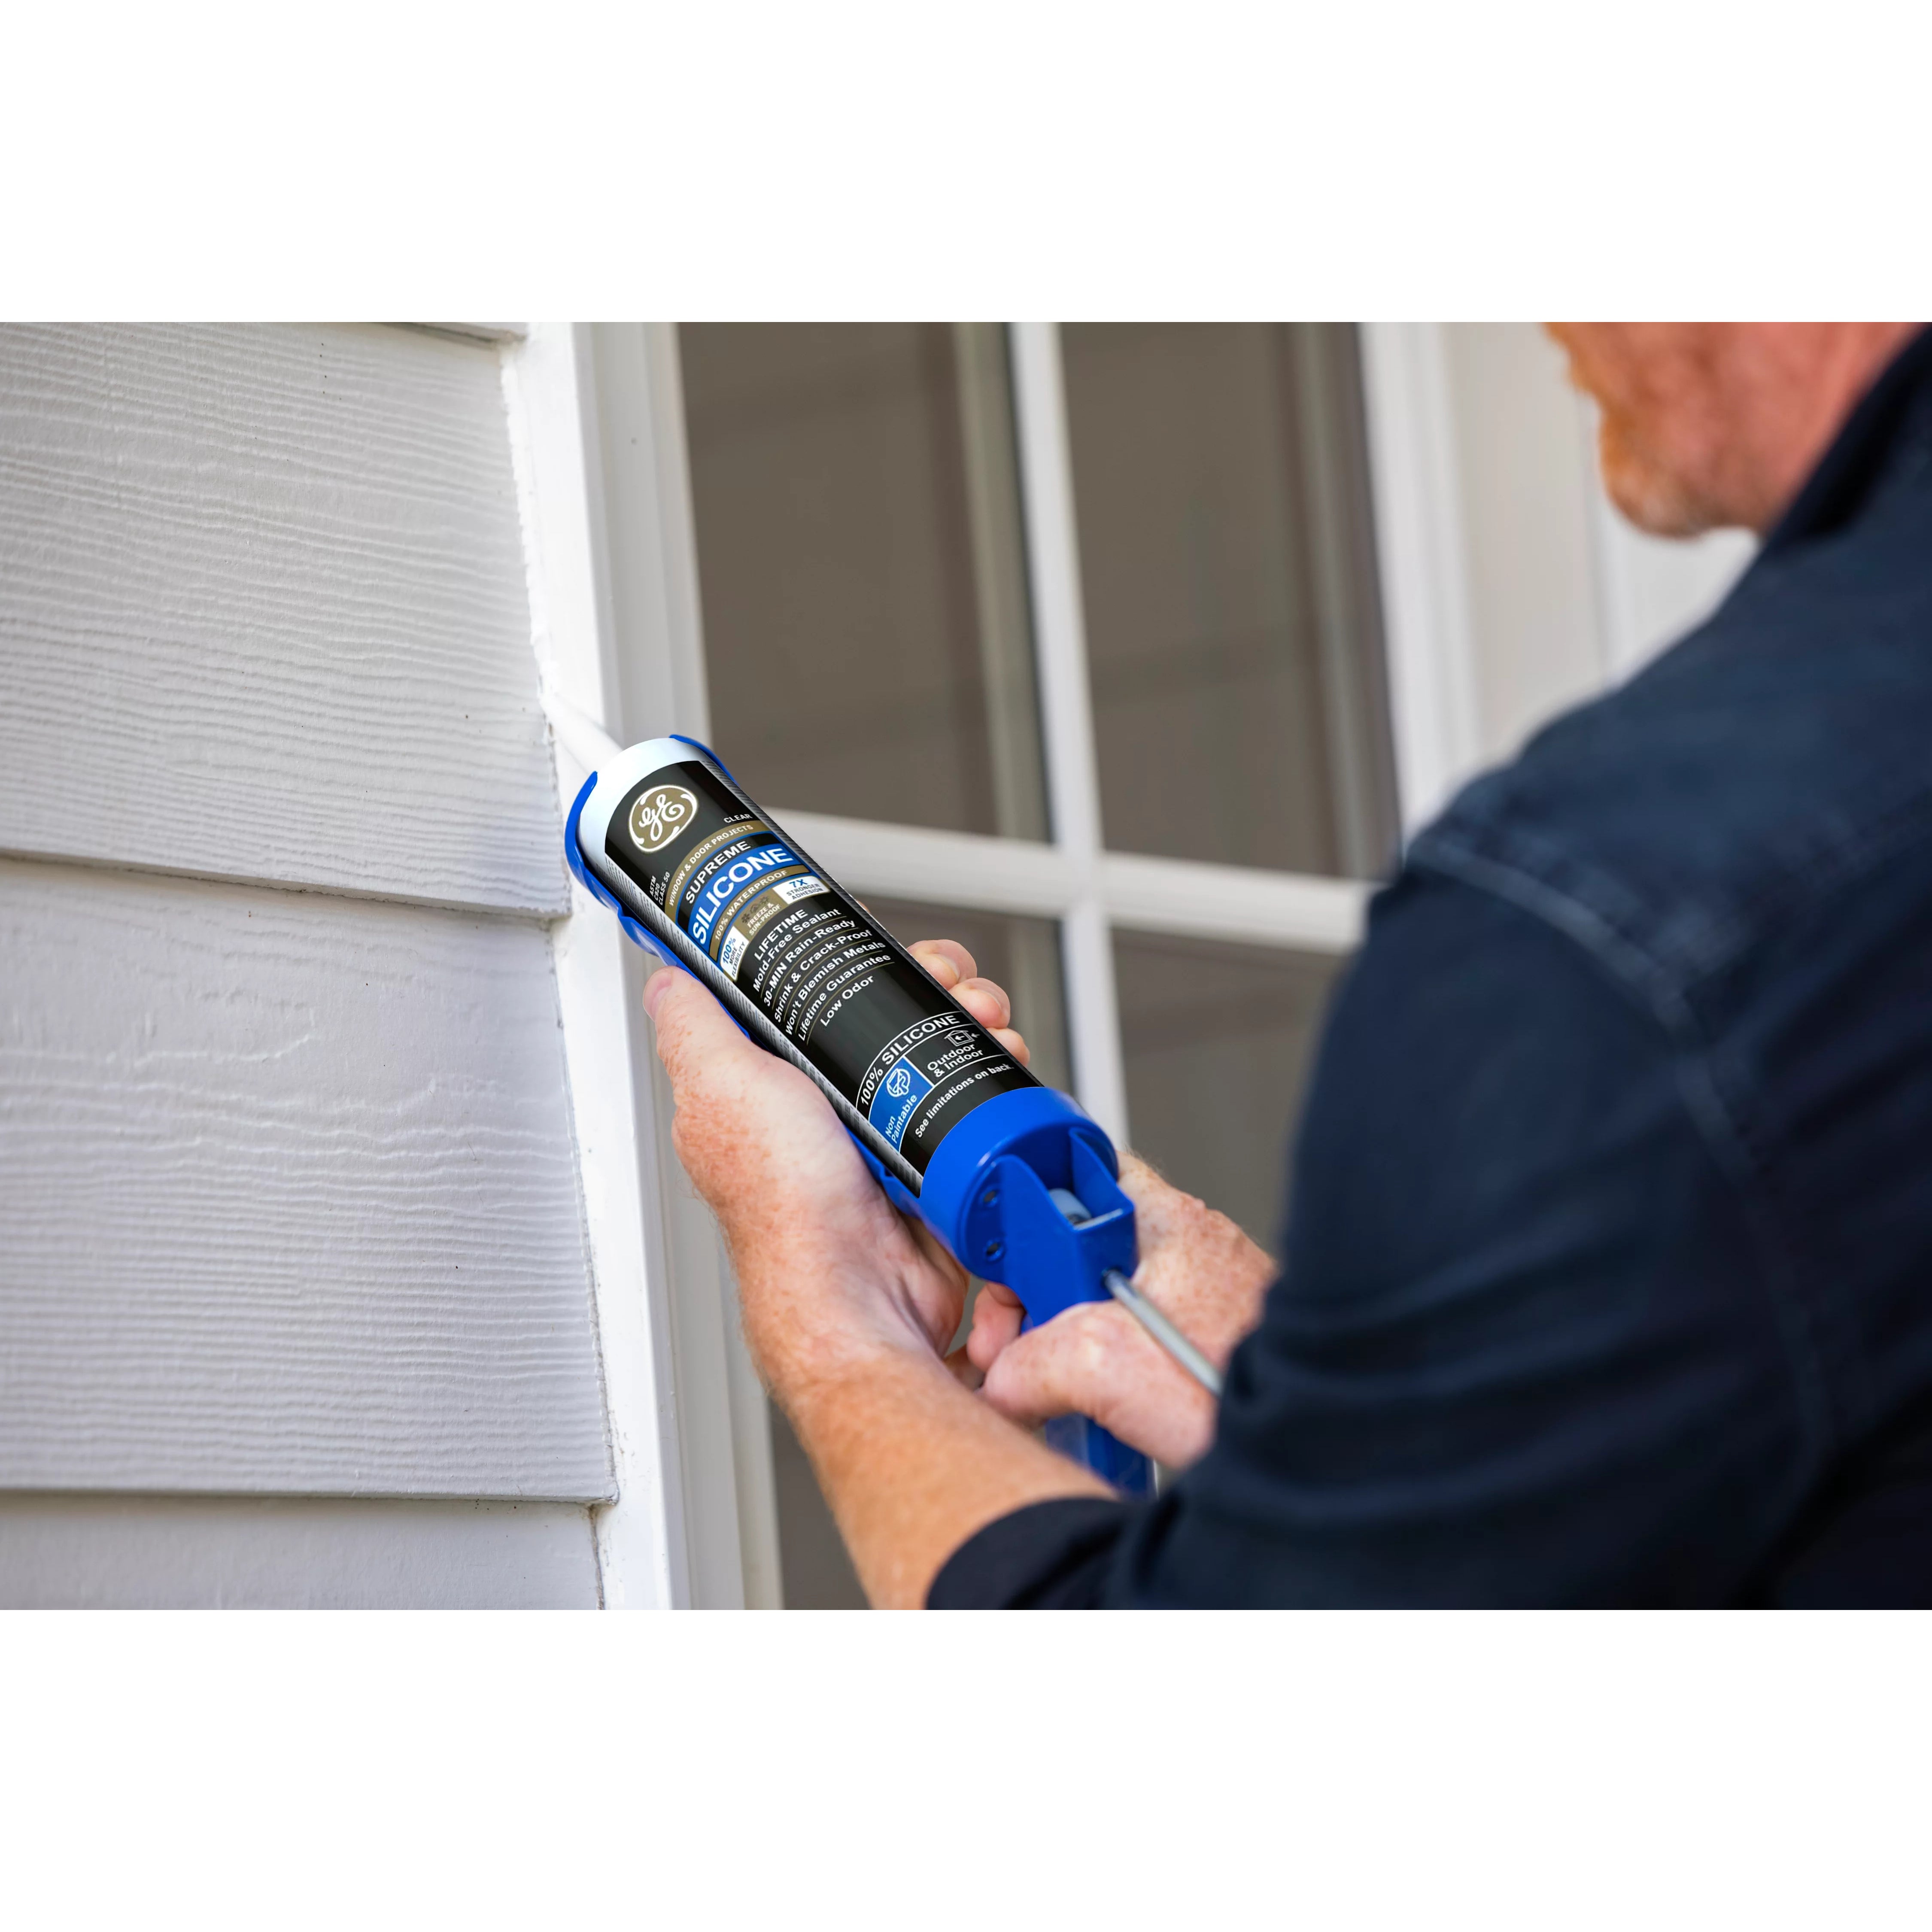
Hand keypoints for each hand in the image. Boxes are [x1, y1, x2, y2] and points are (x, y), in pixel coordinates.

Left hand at [640, 938, 1026, 1406]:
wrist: (862, 1285)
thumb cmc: (784, 1202)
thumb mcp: (719, 1088)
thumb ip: (692, 1026)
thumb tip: (671, 977)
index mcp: (771, 1083)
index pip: (812, 992)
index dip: (850, 957)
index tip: (880, 941)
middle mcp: (829, 1105)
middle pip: (888, 1006)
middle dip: (930, 979)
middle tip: (945, 982)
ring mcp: (887, 1128)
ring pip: (939, 1039)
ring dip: (971, 1014)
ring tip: (982, 1019)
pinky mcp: (934, 1154)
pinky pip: (974, 1089)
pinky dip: (996, 1065)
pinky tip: (1001, 1057)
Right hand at [967, 1151, 1276, 1468]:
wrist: (1320, 1452)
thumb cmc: (1239, 1389)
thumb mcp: (1101, 1365)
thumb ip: (1028, 1361)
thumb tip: (1002, 1379)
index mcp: (1165, 1222)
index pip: (1079, 1173)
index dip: (1028, 1213)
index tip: (1003, 1260)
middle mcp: (1187, 1251)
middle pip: (1077, 1252)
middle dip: (1034, 1304)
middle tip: (1014, 1349)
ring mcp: (1202, 1300)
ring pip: (1102, 1308)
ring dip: (1065, 1349)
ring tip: (1054, 1391)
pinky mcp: (1210, 1346)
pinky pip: (1135, 1349)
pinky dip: (1108, 1377)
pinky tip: (1097, 1412)